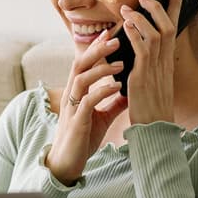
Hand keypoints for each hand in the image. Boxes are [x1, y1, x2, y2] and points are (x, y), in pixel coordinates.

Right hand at [47, 30, 124, 182]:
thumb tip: (129, 91)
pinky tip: (116, 86)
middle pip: (79, 64)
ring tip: (120, 64)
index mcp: (77, 92)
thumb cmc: (82, 138)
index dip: (95, 48)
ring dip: (101, 69)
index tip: (110, 34)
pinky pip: (87, 101)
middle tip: (116, 39)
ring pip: (81, 78)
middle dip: (97, 50)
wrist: (68, 163)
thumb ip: (113, 103)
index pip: (84, 63)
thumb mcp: (102, 117)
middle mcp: (71, 95)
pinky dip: (102, 91)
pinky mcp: (77, 121)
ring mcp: (72, 107)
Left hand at [123, 0, 186, 128]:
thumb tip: (139, 47)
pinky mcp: (144, 75)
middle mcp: (165, 62)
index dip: (176, 8)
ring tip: (127, 8)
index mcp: (167, 62)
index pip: (175, 29)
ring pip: (156, 33)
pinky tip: (126, 26)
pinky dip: (135, 34)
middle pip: (168, 26)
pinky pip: (142, 48)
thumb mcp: (153, 82)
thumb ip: (149, 64)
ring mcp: (156, 68)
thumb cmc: (150, 109)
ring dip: (141, 17)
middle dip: (158, 6)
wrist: (153, 130)